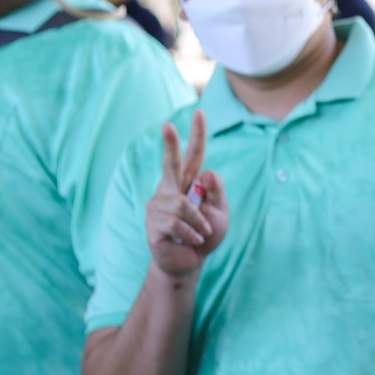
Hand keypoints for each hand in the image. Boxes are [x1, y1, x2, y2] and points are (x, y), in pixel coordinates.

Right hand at [147, 111, 227, 279]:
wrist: (191, 262)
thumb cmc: (206, 234)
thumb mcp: (221, 213)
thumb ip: (217, 192)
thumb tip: (208, 171)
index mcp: (188, 183)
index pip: (194, 155)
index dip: (197, 135)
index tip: (200, 112)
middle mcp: (170, 190)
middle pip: (170, 163)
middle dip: (169, 144)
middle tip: (167, 125)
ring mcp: (158, 206)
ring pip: (182, 205)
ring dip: (199, 222)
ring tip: (202, 233)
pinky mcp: (152, 224)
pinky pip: (176, 223)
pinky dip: (191, 232)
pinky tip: (192, 240)